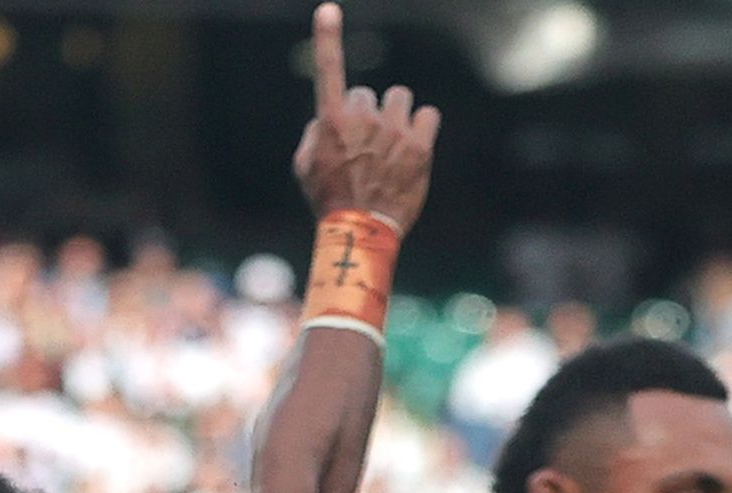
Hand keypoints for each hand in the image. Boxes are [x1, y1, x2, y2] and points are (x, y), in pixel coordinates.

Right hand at [292, 5, 437, 233]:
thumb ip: (314, 134)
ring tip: (390, 149)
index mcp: (331, 121)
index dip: (327, 37)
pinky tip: (412, 149)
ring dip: (395, 117)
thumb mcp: (304, 168)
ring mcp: (394, 130)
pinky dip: (421, 128)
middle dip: (366, 115)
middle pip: (366, 96)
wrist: (362, 232)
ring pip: (399, 99)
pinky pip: (427, 115)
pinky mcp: (420, 145)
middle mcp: (363, 118)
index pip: (328, 69)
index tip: (328, 8)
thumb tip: (328, 120)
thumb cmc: (328, 200)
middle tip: (364, 149)